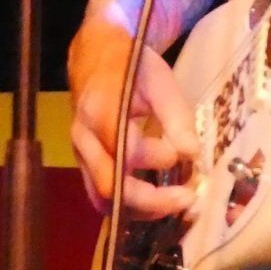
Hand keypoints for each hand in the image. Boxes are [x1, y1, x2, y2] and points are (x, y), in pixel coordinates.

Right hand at [67, 4, 198, 219]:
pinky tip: (154, 200)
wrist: (95, 60)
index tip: (186, 151)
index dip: (159, 159)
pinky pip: (99, 195)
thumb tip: (191, 154)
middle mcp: (84, 138)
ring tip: (172, 203)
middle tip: (187, 197)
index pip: (126, 151)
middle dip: (152, 200)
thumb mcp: (160, 82)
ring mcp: (79, 153)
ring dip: (139, 209)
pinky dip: (128, 205)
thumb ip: (176, 117)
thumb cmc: (130, 69)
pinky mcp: (83, 162)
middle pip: (110, 187)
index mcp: (101, 112)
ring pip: (101, 199)